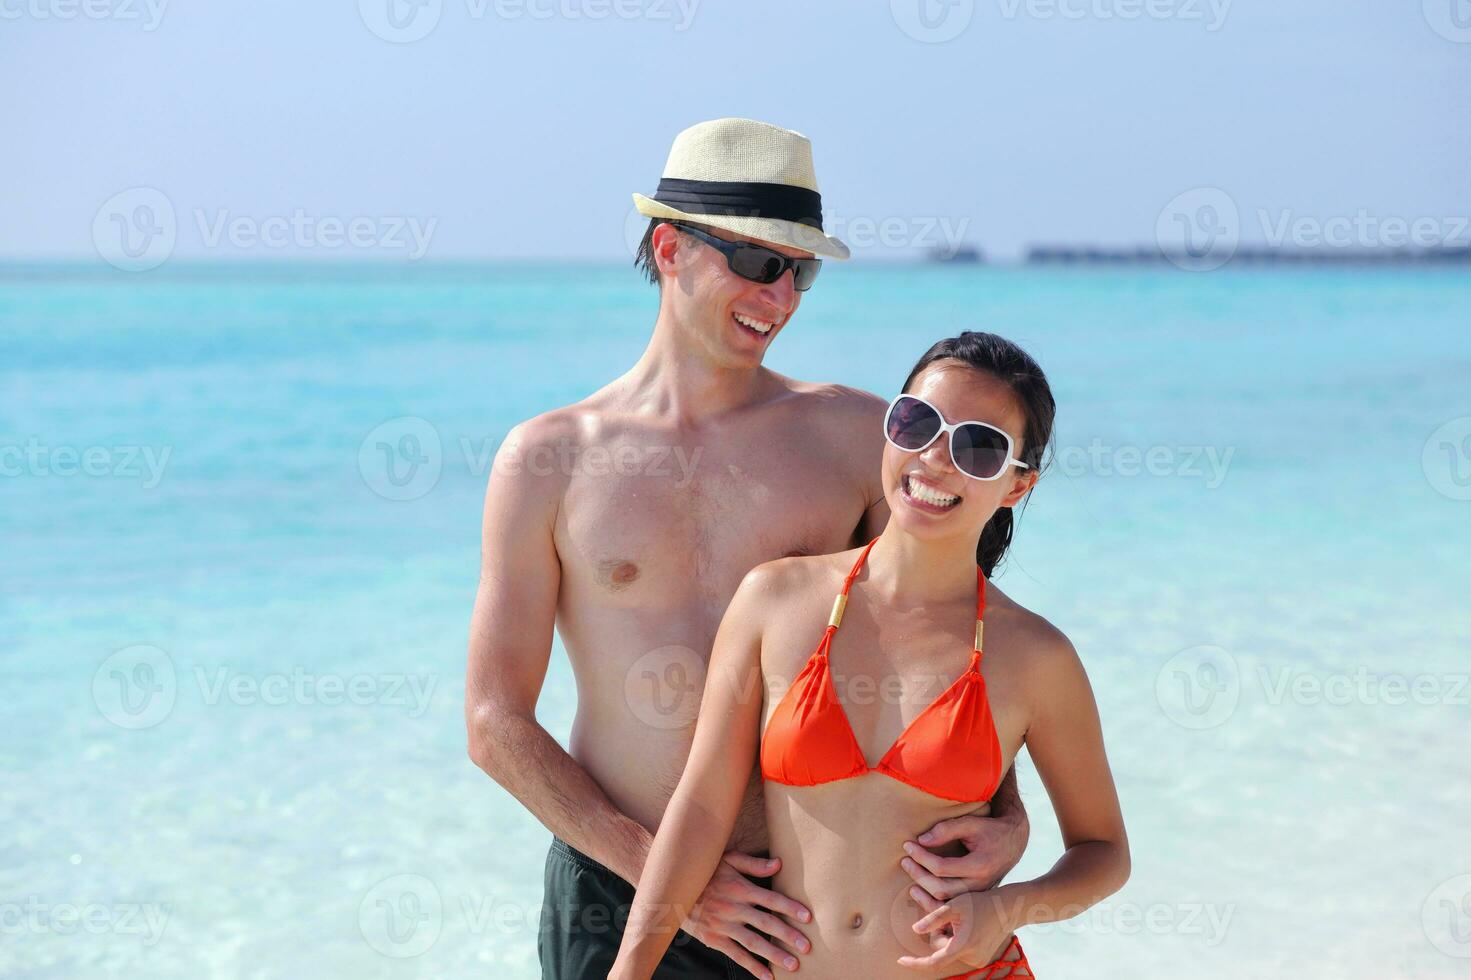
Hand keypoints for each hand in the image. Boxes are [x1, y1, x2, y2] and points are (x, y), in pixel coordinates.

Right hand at [682, 851, 811, 979]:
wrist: (673, 890)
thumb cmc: (705, 872)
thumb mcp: (727, 861)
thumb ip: (753, 864)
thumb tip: (779, 864)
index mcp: (740, 888)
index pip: (771, 898)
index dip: (790, 908)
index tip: (808, 918)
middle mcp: (734, 908)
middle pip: (766, 923)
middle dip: (788, 936)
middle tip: (807, 947)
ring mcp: (723, 925)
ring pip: (753, 942)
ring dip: (774, 954)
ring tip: (793, 965)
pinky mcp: (714, 939)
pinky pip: (736, 955)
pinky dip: (752, 966)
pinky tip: (768, 976)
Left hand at [898, 884, 1018, 971]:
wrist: (1008, 908)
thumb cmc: (980, 903)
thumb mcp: (955, 905)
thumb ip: (934, 917)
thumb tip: (915, 929)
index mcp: (963, 945)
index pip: (934, 962)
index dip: (916, 963)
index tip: (901, 960)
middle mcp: (971, 957)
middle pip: (941, 950)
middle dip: (939, 934)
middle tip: (947, 916)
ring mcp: (978, 959)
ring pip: (950, 950)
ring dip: (949, 936)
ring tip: (961, 920)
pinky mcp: (982, 957)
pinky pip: (960, 950)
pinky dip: (958, 939)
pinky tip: (968, 926)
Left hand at [901, 804, 1029, 901]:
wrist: (1013, 842)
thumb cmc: (990, 830)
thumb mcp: (971, 823)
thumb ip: (946, 829)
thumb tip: (921, 840)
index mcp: (980, 865)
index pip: (941, 867)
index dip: (921, 856)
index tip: (908, 845)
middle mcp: (980, 884)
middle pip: (941, 888)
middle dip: (918, 874)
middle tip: (904, 860)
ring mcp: (977, 894)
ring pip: (944, 901)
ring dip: (923, 889)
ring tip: (910, 872)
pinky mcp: (974, 897)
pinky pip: (950, 905)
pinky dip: (932, 899)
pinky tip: (920, 887)